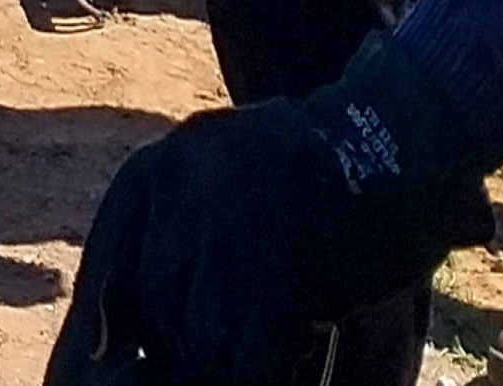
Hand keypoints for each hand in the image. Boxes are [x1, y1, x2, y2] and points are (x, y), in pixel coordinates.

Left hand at [44, 51, 481, 385]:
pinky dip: (260, 369)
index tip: (105, 351)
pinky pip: (246, 355)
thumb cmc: (306, 168)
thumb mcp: (215, 170)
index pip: (108, 257)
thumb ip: (169, 223)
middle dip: (179, 338)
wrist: (398, 139)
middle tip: (221, 346)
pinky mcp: (278, 269)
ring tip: (257, 347)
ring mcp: (225, 228)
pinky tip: (285, 360)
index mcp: (156, 168)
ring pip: (194, 334)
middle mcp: (176, 191)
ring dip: (222, 358)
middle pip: (152, 302)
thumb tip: (112, 320)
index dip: (106, 312)